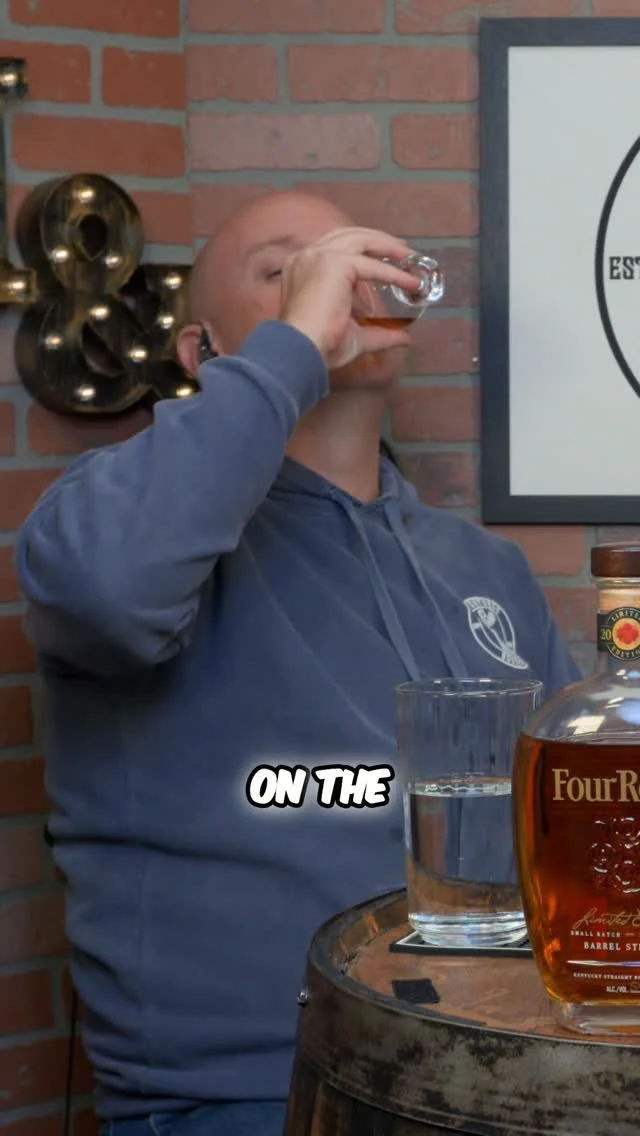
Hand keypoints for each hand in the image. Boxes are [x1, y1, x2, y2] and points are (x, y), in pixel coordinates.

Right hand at [279, 227, 418, 370]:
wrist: (301, 351)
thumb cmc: (318, 346)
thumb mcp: (353, 336)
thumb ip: (377, 333)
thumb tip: (403, 338)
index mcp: (303, 268)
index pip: (337, 247)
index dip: (364, 250)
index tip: (385, 257)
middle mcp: (308, 256)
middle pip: (350, 235)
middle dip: (379, 240)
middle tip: (403, 251)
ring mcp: (320, 256)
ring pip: (361, 239)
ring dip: (388, 245)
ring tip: (409, 256)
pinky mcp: (335, 264)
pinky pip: (371, 265)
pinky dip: (393, 273)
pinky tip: (410, 282)